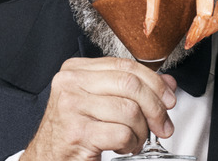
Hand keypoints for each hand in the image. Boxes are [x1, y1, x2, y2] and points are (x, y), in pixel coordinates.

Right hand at [22, 57, 176, 160]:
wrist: (48, 158)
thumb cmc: (74, 130)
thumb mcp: (101, 102)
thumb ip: (131, 89)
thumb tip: (167, 84)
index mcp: (76, 70)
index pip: (125, 65)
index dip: (154, 82)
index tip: (168, 99)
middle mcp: (71, 83)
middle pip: (130, 84)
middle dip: (155, 107)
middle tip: (162, 124)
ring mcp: (71, 107)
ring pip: (129, 110)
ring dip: (141, 131)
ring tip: (135, 139)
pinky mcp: (77, 132)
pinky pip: (121, 133)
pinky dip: (130, 144)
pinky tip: (124, 147)